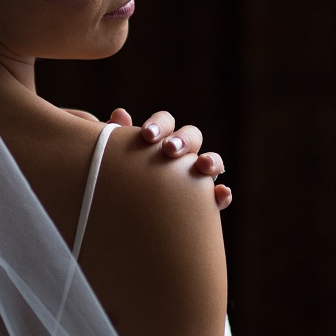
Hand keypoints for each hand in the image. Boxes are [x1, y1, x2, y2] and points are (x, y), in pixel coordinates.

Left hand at [107, 108, 231, 210]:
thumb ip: (116, 140)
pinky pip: (219, 196)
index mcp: (159, 140)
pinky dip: (222, 194)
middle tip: (170, 150)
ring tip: (202, 165)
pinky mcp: (204, 202)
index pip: (165, 123)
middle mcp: (180, 155)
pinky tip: (221, 194)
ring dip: (210, 160)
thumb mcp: (113, 162)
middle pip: (191, 136)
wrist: (122, 222)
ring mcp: (194, 177)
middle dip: (183, 140)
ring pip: (211, 161)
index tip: (147, 136)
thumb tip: (120, 114)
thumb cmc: (117, 183)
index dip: (159, 125)